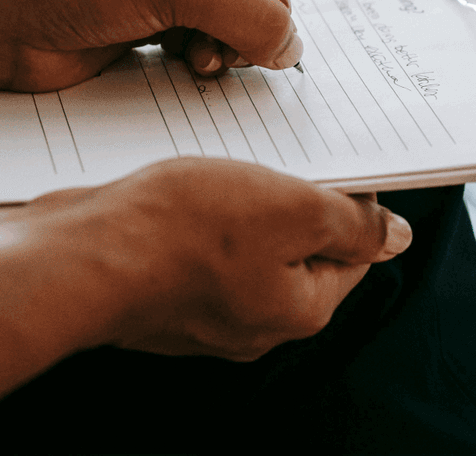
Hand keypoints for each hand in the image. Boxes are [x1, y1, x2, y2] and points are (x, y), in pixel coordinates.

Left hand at [0, 0, 304, 94]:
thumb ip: (246, 11)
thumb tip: (292, 47)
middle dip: (252, 2)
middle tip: (229, 31)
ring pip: (249, 1)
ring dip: (234, 34)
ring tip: (203, 54)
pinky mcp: (165, 8)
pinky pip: (222, 29)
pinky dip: (215, 50)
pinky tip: (189, 61)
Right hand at [0, 157, 412, 447]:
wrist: (80, 255)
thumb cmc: (183, 231)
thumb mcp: (291, 208)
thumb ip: (351, 223)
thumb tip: (396, 236)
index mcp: (299, 309)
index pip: (353, 252)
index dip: (351, 201)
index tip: (335, 163)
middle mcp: (256, 321)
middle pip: (299, 248)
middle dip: (293, 198)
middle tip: (277, 155)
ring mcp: (206, 311)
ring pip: (248, 243)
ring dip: (245, 201)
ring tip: (227, 165)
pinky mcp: (165, 292)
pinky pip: (203, 247)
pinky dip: (203, 215)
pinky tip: (186, 186)